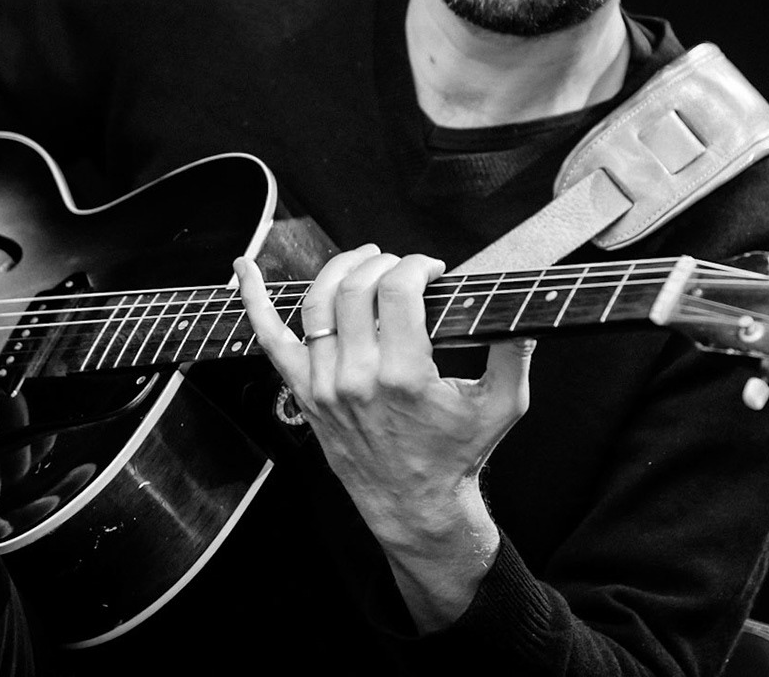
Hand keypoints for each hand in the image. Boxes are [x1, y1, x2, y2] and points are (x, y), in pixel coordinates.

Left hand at [234, 247, 532, 630]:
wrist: (415, 506)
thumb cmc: (458, 454)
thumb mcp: (503, 405)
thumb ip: (515, 352)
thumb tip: (524, 310)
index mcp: (404, 375)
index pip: (398, 289)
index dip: (418, 265)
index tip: (434, 271)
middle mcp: (356, 378)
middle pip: (355, 287)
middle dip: (384, 262)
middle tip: (406, 270)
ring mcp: (323, 386)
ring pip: (316, 302)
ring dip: (339, 268)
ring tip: (365, 261)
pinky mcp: (304, 393)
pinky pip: (269, 339)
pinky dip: (253, 300)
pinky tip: (244, 269)